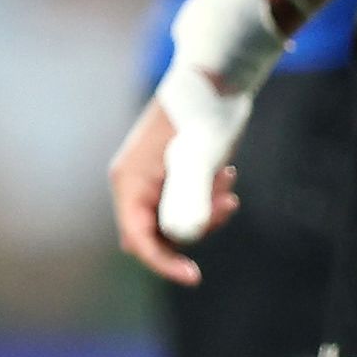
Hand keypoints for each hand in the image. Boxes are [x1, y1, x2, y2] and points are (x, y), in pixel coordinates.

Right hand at [107, 94, 239, 285]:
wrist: (216, 80)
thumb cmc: (203, 116)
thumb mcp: (199, 161)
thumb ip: (187, 202)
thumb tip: (181, 239)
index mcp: (130, 180)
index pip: (138, 239)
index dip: (163, 263)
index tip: (194, 277)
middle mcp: (134, 183)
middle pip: (156, 235)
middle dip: (194, 229)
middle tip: (226, 204)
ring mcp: (151, 180)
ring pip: (175, 222)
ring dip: (206, 212)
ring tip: (227, 179)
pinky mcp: (170, 175)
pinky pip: (185, 206)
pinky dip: (208, 201)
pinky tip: (224, 174)